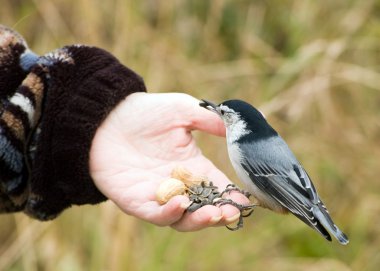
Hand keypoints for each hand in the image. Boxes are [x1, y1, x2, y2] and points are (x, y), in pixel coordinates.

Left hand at [89, 92, 249, 230]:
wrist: (108, 117)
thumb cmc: (146, 112)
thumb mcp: (182, 109)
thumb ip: (208, 119)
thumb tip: (234, 127)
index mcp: (193, 166)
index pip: (217, 186)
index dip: (231, 195)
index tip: (246, 200)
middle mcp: (178, 184)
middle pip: (202, 208)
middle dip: (218, 214)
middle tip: (230, 213)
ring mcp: (158, 195)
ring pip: (182, 218)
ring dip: (198, 220)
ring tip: (211, 213)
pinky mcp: (136, 201)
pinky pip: (155, 214)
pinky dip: (168, 213)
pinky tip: (180, 204)